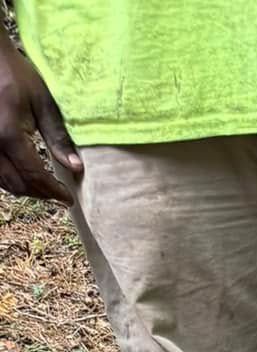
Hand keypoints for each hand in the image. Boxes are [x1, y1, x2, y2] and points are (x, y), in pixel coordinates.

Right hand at [0, 42, 79, 203]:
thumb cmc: (15, 74)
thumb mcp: (42, 103)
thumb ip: (58, 137)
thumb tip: (76, 168)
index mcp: (9, 135)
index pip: (34, 176)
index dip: (53, 192)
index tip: (69, 199)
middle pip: (16, 184)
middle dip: (40, 194)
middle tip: (58, 195)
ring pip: (3, 181)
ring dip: (24, 189)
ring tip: (44, 188)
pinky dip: (10, 178)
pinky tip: (24, 175)